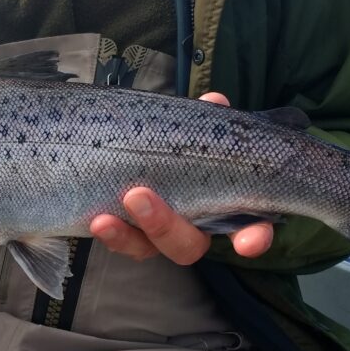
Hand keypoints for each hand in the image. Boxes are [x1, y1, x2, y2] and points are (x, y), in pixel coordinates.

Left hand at [89, 92, 273, 264]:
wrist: (145, 147)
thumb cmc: (188, 140)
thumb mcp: (199, 126)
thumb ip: (208, 119)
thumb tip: (214, 102)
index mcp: (226, 206)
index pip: (251, 229)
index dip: (254, 238)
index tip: (249, 244)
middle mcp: (194, 228)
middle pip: (188, 245)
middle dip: (164, 226)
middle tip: (137, 196)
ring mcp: (160, 235)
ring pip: (148, 247)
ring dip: (126, 236)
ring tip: (103, 219)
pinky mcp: (131, 234)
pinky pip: (122, 242)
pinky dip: (111, 235)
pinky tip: (95, 220)